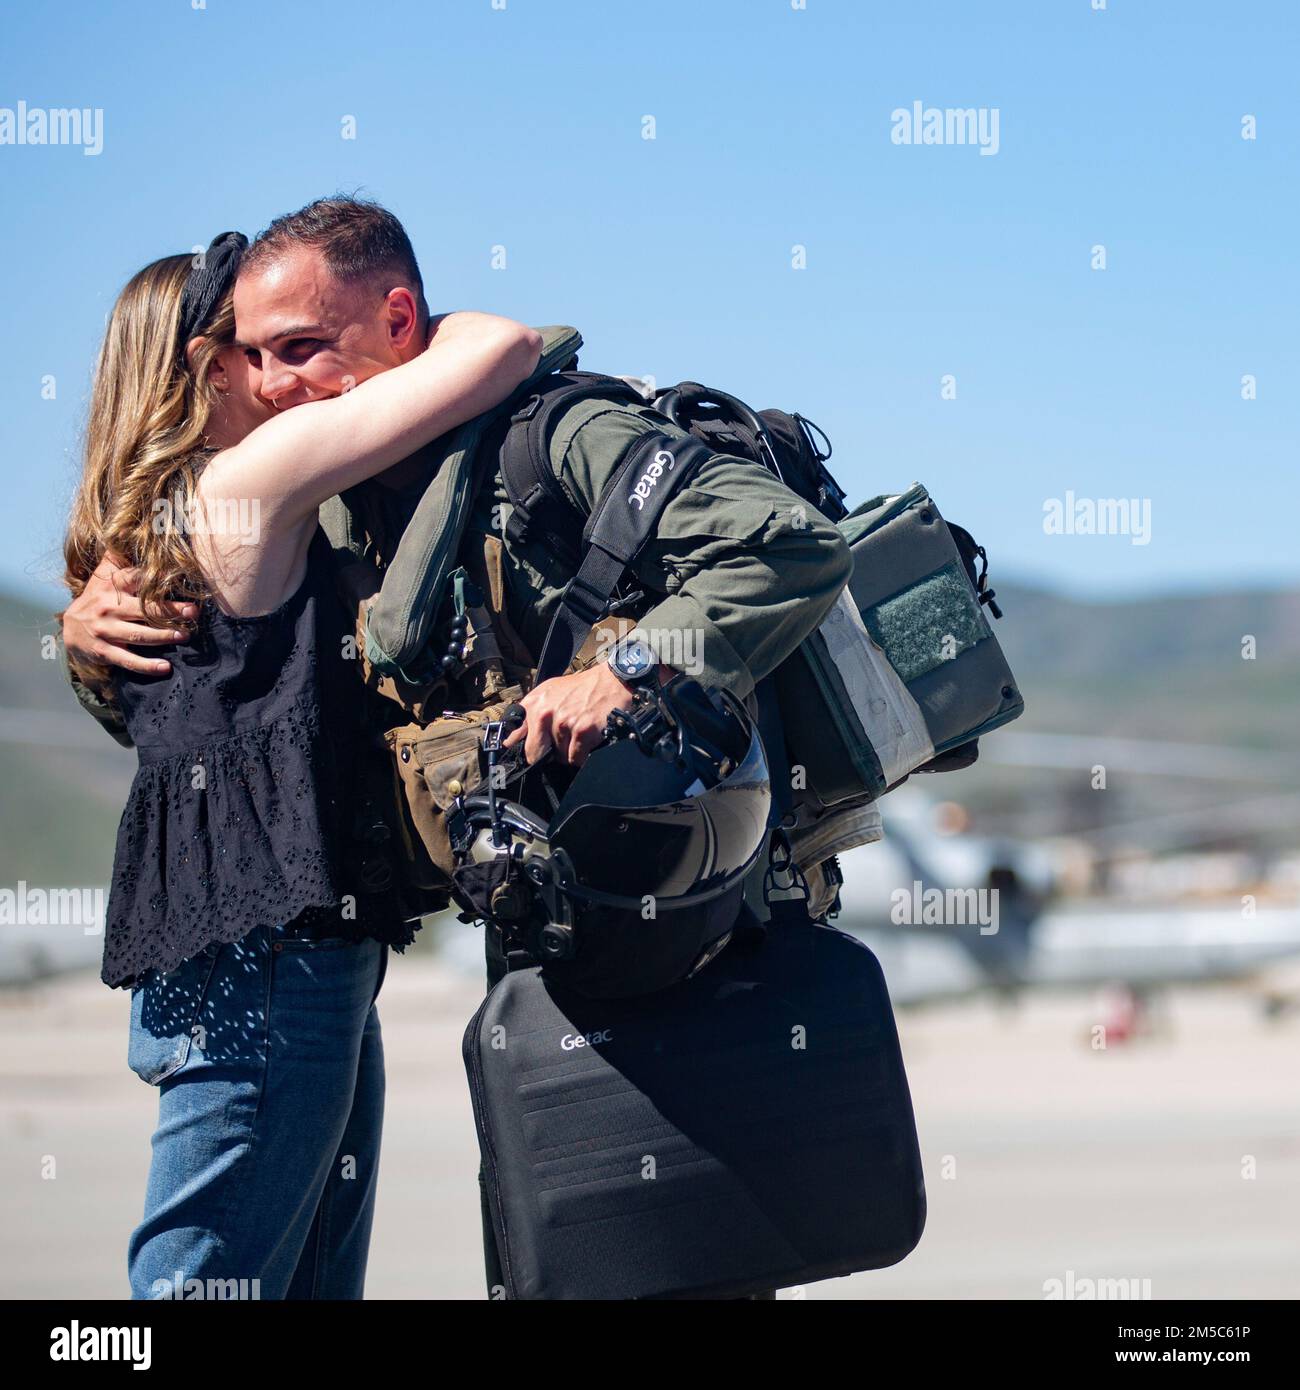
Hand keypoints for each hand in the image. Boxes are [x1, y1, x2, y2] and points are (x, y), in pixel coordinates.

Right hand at [62, 552, 197, 676]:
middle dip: (170, 611)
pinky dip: (146, 665)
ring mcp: (105, 630)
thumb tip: (132, 528)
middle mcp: (108, 607)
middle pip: (143, 608)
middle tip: (193, 613)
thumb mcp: (105, 575)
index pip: (135, 578)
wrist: (71, 629)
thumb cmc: (99, 598)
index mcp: (112, 586)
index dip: (153, 577)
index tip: (176, 576)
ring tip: (184, 636)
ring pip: (138, 634)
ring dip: (163, 636)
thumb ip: (120, 556)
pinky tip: (164, 668)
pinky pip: (127, 659)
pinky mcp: (102, 651)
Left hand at [504, 663, 635, 766]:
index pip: (516, 739)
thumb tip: (509, 741)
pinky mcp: (583, 731)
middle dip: (547, 756)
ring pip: (560, 757)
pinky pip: (576, 758)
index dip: (524, 750)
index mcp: (533, 704)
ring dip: (569, 752)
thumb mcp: (548, 693)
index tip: (530, 755)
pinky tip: (588, 740)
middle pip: (535, 754)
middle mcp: (545, 713)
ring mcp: (564, 723)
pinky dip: (583, 754)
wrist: (611, 681)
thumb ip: (528, 716)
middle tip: (560, 746)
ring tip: (579, 734)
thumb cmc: (579, 688)